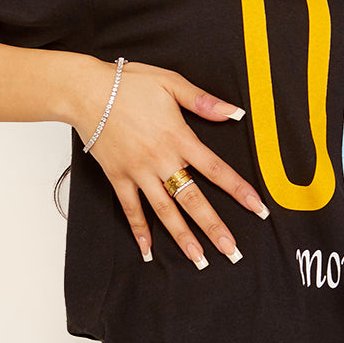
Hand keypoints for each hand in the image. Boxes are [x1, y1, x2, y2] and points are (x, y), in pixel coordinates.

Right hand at [73, 59, 268, 267]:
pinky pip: (130, 209)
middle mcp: (161, 160)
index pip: (216, 169)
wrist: (86, 92)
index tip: (257, 208)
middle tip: (231, 250)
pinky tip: (148, 250)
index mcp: (179, 137)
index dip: (239, 190)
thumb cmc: (128, 84)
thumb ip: (204, 101)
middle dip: (214, 227)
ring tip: (199, 259)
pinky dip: (139, 230)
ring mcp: (139, 172)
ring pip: (165, 211)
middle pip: (193, 199)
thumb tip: (234, 112)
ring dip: (183, 237)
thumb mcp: (171, 83)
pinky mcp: (118, 177)